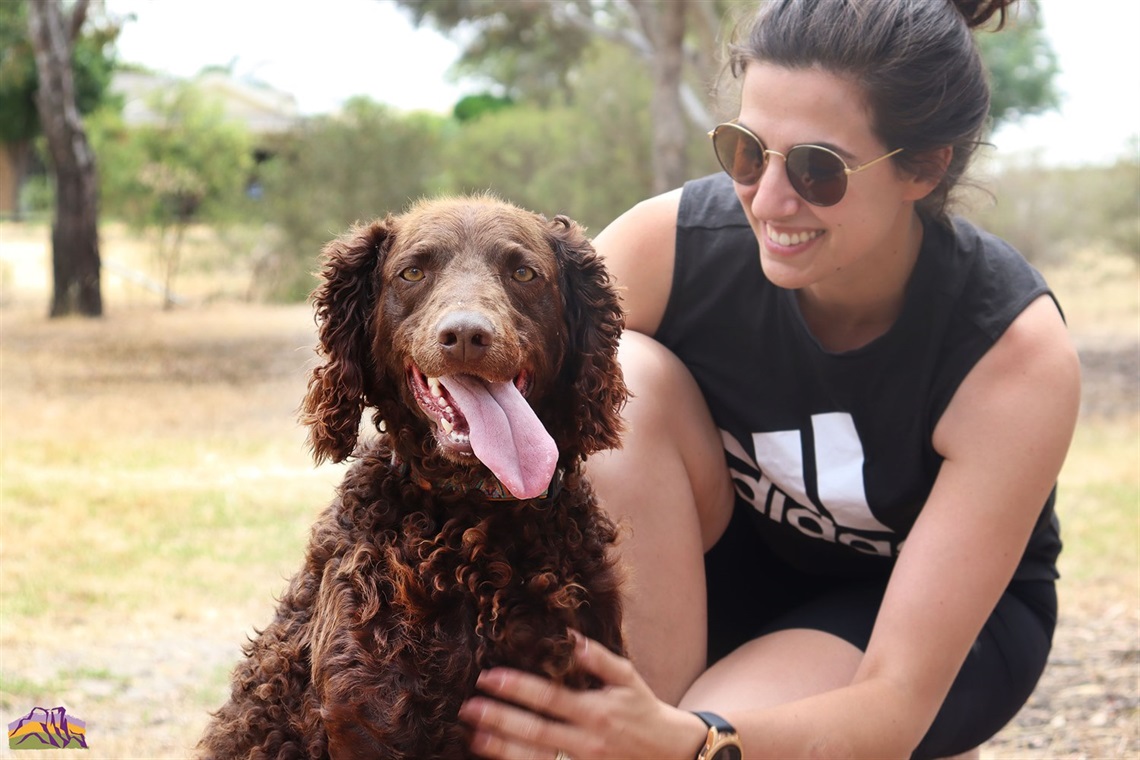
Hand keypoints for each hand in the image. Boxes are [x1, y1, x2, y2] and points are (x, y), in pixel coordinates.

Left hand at [459, 630, 706, 759]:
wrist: (672, 754)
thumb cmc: (644, 710)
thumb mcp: (627, 678)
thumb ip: (597, 658)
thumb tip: (568, 637)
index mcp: (596, 711)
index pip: (549, 698)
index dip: (517, 688)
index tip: (489, 677)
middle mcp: (586, 741)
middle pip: (536, 731)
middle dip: (500, 719)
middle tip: (468, 707)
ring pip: (536, 758)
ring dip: (502, 748)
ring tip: (474, 735)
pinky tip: (498, 757)